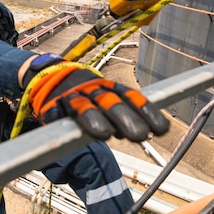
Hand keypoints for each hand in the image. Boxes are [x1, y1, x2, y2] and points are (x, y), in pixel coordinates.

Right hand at [28, 63, 169, 141]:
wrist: (51, 79)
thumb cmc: (87, 99)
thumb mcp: (108, 105)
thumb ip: (124, 118)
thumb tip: (148, 131)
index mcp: (111, 90)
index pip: (132, 97)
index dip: (146, 111)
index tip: (162, 128)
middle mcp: (95, 90)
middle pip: (112, 102)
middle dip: (126, 118)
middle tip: (139, 134)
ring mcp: (74, 97)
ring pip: (87, 106)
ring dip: (95, 118)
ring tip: (104, 133)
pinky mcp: (55, 106)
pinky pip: (62, 111)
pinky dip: (68, 118)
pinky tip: (75, 126)